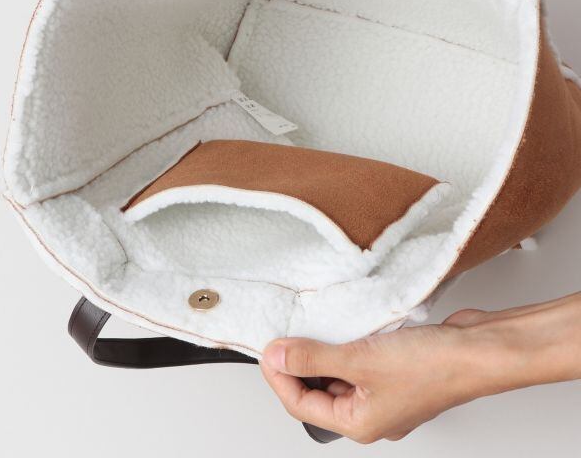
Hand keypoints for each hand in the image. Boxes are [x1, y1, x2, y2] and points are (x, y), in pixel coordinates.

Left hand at [260, 293, 580, 442]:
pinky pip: (358, 356)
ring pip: (338, 371)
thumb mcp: (360, 360)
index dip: (278, 375)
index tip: (267, 348)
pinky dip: (346, 341)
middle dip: (299, 362)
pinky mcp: (395, 366)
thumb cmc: (434, 368)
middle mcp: (369, 410)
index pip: (301, 403)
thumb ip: (314, 357)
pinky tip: (343, 323)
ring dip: (323, 348)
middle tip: (285, 334)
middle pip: (317, 388)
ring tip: (311, 325)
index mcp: (359, 423)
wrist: (479, 350)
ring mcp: (383, 389)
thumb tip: (278, 356)